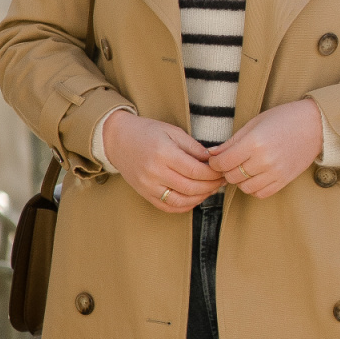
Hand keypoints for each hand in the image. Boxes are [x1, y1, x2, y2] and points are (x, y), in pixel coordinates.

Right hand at [102, 112, 220, 211]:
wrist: (117, 139)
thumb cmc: (146, 132)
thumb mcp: (172, 131)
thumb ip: (193, 146)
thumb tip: (212, 160)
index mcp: (163, 153)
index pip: (195, 170)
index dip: (213, 174)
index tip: (222, 171)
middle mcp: (154, 172)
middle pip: (191, 187)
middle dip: (211, 186)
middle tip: (222, 181)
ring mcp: (148, 186)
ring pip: (181, 201)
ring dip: (200, 198)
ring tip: (211, 189)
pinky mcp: (145, 194)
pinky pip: (168, 207)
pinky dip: (185, 206)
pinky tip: (195, 198)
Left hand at [211, 99, 323, 198]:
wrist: (314, 125)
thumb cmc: (284, 118)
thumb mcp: (254, 123)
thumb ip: (232, 141)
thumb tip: (212, 153)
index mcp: (254, 142)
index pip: (223, 162)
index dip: (214, 162)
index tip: (215, 159)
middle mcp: (264, 160)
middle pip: (232, 176)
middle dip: (225, 170)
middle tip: (228, 162)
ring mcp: (275, 172)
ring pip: (244, 187)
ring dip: (239, 180)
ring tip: (242, 169)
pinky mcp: (284, 180)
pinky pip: (260, 193)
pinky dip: (253, 188)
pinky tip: (254, 176)